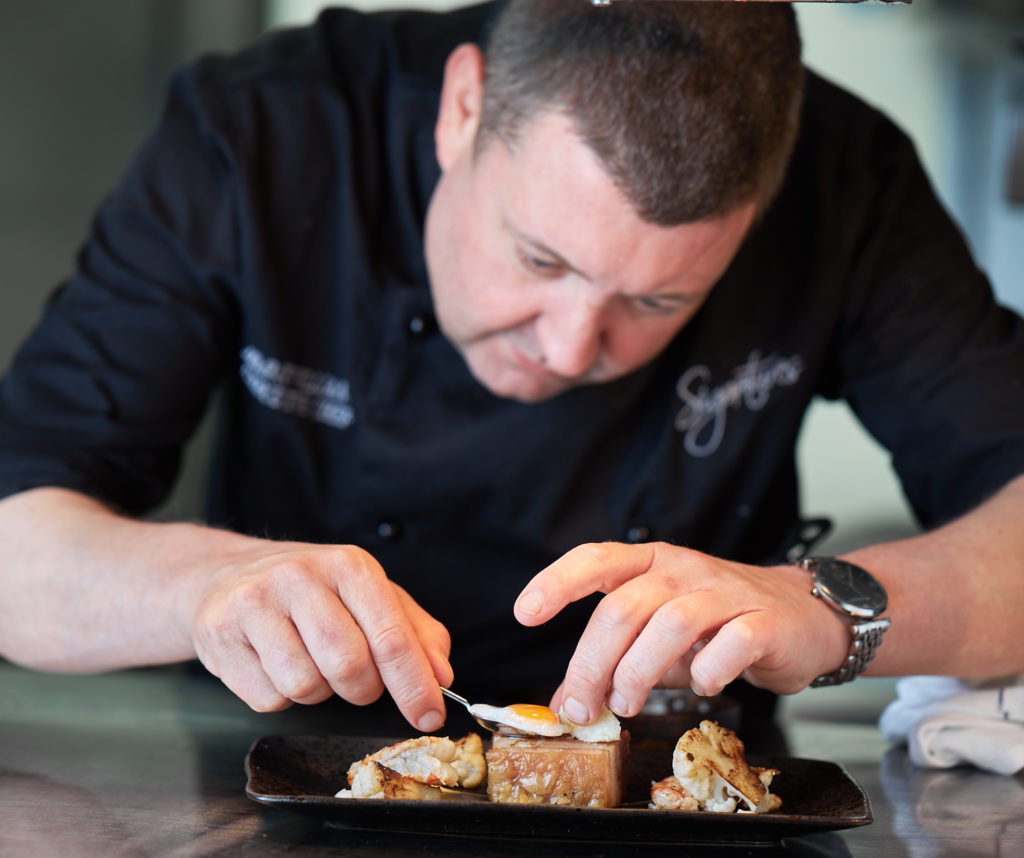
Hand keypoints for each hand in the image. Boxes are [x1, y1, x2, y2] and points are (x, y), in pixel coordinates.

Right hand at [191, 542, 452, 731]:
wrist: (224, 575)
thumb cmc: (309, 590)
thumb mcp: (369, 595)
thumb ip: (414, 631)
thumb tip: (441, 674)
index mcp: (348, 565)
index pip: (391, 635)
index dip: (414, 684)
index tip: (430, 715)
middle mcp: (300, 577)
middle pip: (349, 666)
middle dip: (362, 690)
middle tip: (357, 680)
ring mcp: (255, 602)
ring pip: (306, 687)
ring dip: (318, 691)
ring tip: (308, 660)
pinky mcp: (220, 633)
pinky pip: (268, 698)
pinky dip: (280, 696)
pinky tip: (273, 663)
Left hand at [513, 542, 848, 723]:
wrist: (805, 618)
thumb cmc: (721, 624)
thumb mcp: (659, 635)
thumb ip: (615, 661)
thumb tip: (566, 704)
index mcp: (651, 563)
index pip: (596, 559)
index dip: (557, 582)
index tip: (525, 612)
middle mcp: (683, 569)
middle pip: (623, 607)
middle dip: (592, 662)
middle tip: (582, 705)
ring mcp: (725, 591)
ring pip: (669, 623)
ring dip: (639, 670)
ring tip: (629, 702)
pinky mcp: (763, 621)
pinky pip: (730, 643)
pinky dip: (707, 671)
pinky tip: (701, 686)